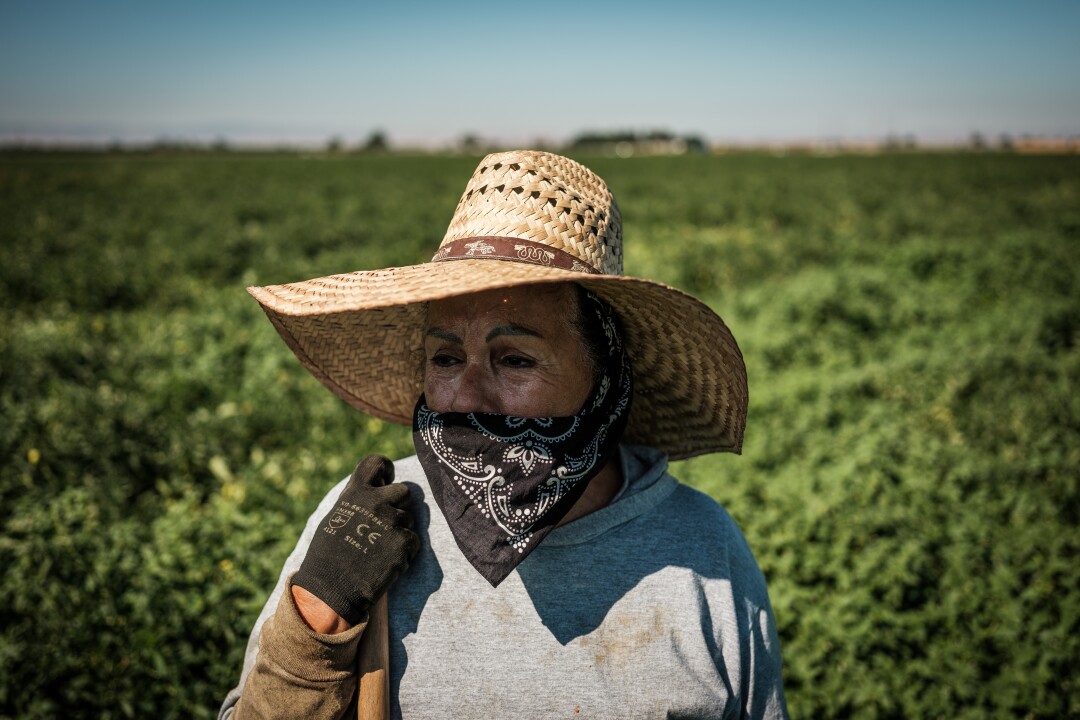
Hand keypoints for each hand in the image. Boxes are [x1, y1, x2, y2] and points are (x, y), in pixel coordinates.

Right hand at [291, 455, 418, 626]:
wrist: (330, 589)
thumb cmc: (329, 556)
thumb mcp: (335, 518)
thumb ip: (357, 501)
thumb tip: (379, 488)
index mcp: (354, 493)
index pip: (376, 463)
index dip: (385, 469)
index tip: (387, 480)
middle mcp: (375, 501)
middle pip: (404, 492)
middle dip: (399, 506)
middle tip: (385, 525)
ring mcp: (391, 521)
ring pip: (409, 519)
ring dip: (400, 532)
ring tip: (379, 550)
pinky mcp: (403, 542)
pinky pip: (414, 541)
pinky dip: (404, 553)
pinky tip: (386, 563)